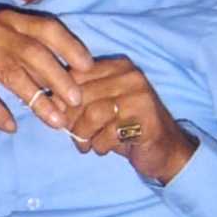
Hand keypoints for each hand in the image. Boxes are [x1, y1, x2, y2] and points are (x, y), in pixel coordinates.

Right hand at [0, 9, 92, 132]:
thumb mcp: (0, 40)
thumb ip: (27, 51)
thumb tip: (65, 77)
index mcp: (9, 18)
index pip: (46, 27)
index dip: (69, 46)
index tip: (88, 67)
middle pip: (33, 52)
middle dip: (58, 77)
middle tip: (76, 101)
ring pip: (11, 73)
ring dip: (36, 99)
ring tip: (54, 121)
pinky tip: (10, 127)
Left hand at [62, 57, 197, 183]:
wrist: (166, 150)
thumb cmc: (125, 126)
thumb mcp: (101, 106)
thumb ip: (79, 99)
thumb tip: (49, 101)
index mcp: (117, 65)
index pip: (76, 73)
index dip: (61, 96)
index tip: (58, 115)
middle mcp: (130, 74)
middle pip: (82, 93)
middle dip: (71, 119)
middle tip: (73, 135)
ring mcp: (140, 94)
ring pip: (93, 113)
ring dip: (83, 134)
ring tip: (86, 144)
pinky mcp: (147, 118)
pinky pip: (109, 132)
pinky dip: (99, 145)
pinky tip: (103, 148)